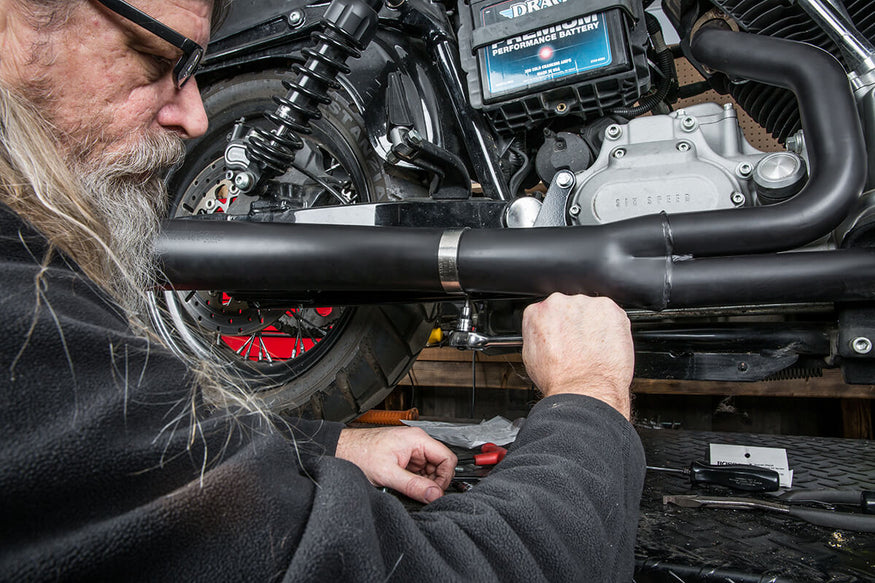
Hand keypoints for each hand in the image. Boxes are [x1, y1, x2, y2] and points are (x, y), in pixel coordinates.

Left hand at [335, 426, 457, 503]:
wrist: (342, 450)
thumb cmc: (359, 453)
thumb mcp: (388, 474)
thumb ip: (413, 486)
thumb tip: (434, 495)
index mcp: (417, 439)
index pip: (448, 458)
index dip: (445, 477)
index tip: (435, 492)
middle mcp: (416, 442)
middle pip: (440, 465)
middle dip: (432, 482)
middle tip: (420, 493)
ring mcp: (410, 450)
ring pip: (429, 470)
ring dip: (422, 482)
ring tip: (406, 487)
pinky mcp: (403, 458)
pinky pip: (418, 472)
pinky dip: (414, 481)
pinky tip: (402, 485)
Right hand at [522, 293, 633, 418]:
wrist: (584, 389)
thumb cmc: (559, 379)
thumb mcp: (531, 357)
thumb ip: (537, 337)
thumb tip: (546, 336)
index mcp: (537, 312)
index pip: (547, 312)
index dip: (558, 327)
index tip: (563, 337)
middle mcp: (559, 303)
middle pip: (570, 308)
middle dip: (576, 324)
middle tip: (580, 345)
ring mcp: (585, 304)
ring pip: (591, 311)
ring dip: (594, 325)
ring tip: (595, 349)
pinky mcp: (609, 308)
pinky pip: (612, 314)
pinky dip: (613, 327)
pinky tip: (607, 346)